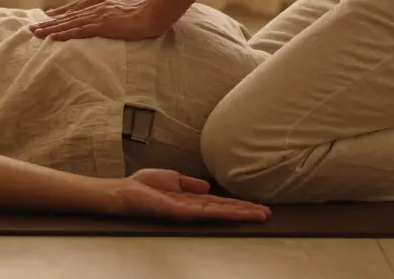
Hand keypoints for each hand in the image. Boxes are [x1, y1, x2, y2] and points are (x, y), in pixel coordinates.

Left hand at [31, 0, 170, 40]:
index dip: (63, 20)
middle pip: (69, 19)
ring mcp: (99, 17)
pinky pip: (79, 30)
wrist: (158, 8)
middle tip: (33, 29)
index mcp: (104, 9)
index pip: (79, 16)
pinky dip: (64, 34)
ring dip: (51, 29)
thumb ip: (124, 17)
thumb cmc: (150, 10)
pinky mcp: (103, 24)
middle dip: (50, 24)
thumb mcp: (134, 13)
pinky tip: (53, 37)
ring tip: (36, 33)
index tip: (49, 23)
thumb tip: (122, 24)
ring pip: (69, 24)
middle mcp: (98, 11)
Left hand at [110, 169, 270, 222]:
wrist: (126, 191)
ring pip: (221, 213)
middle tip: (267, 213)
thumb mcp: (172, 178)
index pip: (219, 203)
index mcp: (190, 199)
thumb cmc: (144, 186)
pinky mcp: (183, 212)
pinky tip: (237, 213)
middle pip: (224, 210)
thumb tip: (207, 186)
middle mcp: (193, 207)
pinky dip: (224, 213)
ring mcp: (189, 211)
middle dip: (245, 211)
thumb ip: (190, 183)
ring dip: (242, 213)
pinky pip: (207, 212)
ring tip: (261, 214)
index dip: (237, 204)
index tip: (255, 205)